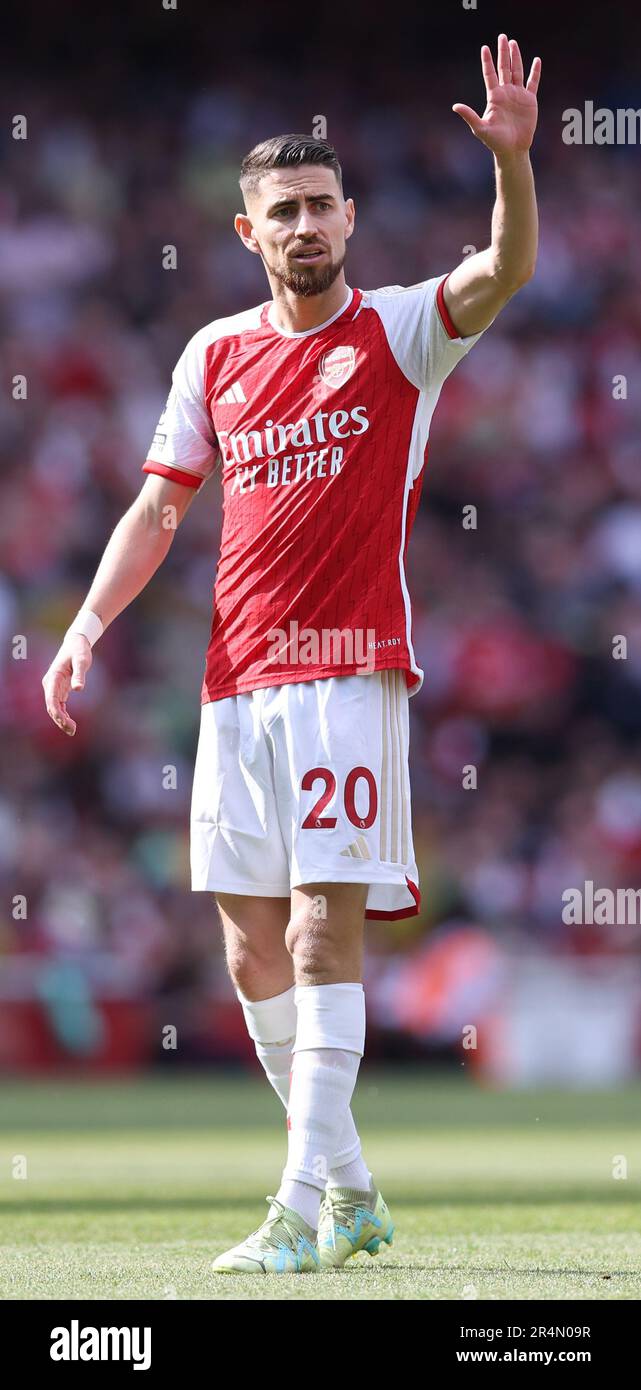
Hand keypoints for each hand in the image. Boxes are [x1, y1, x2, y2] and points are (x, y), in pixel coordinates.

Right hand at [42, 634, 92, 735]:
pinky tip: (70, 723)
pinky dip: (64, 715)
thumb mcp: (82, 660)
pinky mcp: (59, 689)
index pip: (51, 699)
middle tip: (72, 731)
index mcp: (53, 678)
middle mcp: (50, 684)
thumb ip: (79, 674)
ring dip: (61, 720)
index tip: (65, 722)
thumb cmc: (79, 651)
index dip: (57, 713)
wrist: (76, 644)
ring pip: (54, 708)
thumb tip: (78, 689)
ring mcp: (54, 687)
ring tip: (72, 731)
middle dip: (60, 720)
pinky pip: (59, 705)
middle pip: (51, 706)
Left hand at [452, 34, 540, 157]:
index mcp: (494, 97)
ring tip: (514, 43)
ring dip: (516, 57)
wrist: (512, 150)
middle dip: (503, 52)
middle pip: (504, 68)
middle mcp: (505, 93)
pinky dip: (535, 72)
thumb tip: (455, 106)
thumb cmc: (495, 142)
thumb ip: (469, 116)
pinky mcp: (530, 100)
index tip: (485, 48)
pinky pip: (533, 83)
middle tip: (502, 37)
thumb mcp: (480, 128)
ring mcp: (518, 95)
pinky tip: (536, 60)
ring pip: (517, 71)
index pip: (489, 74)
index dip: (487, 61)